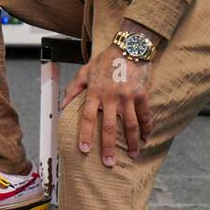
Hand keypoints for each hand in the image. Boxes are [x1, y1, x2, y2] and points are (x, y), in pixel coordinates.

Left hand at [61, 46, 153, 165]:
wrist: (128, 46)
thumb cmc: (105, 60)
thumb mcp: (85, 71)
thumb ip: (73, 89)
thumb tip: (63, 106)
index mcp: (95, 92)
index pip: (88, 118)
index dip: (86, 134)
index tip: (84, 150)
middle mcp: (111, 96)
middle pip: (110, 127)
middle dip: (109, 147)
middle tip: (109, 163)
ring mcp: (128, 96)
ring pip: (130, 125)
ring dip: (132, 142)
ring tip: (133, 155)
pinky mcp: (142, 94)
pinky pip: (145, 115)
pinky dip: (147, 128)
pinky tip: (146, 139)